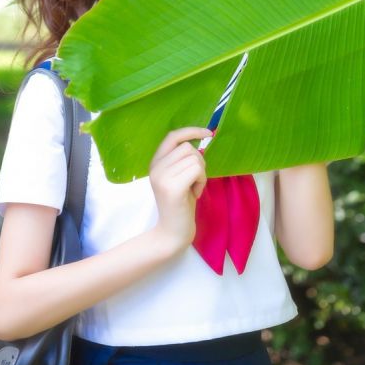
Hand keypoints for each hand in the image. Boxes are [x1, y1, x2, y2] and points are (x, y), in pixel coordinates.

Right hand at [149, 127, 211, 254]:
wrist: (172, 233)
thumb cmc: (180, 205)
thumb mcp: (178, 177)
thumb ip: (182, 160)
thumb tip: (201, 139)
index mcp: (155, 162)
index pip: (173, 136)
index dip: (191, 131)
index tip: (208, 133)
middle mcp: (156, 167)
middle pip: (188, 148)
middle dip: (199, 162)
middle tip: (195, 181)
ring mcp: (162, 177)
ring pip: (195, 159)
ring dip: (201, 174)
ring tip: (194, 188)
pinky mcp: (172, 187)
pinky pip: (197, 170)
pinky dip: (202, 181)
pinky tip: (195, 193)